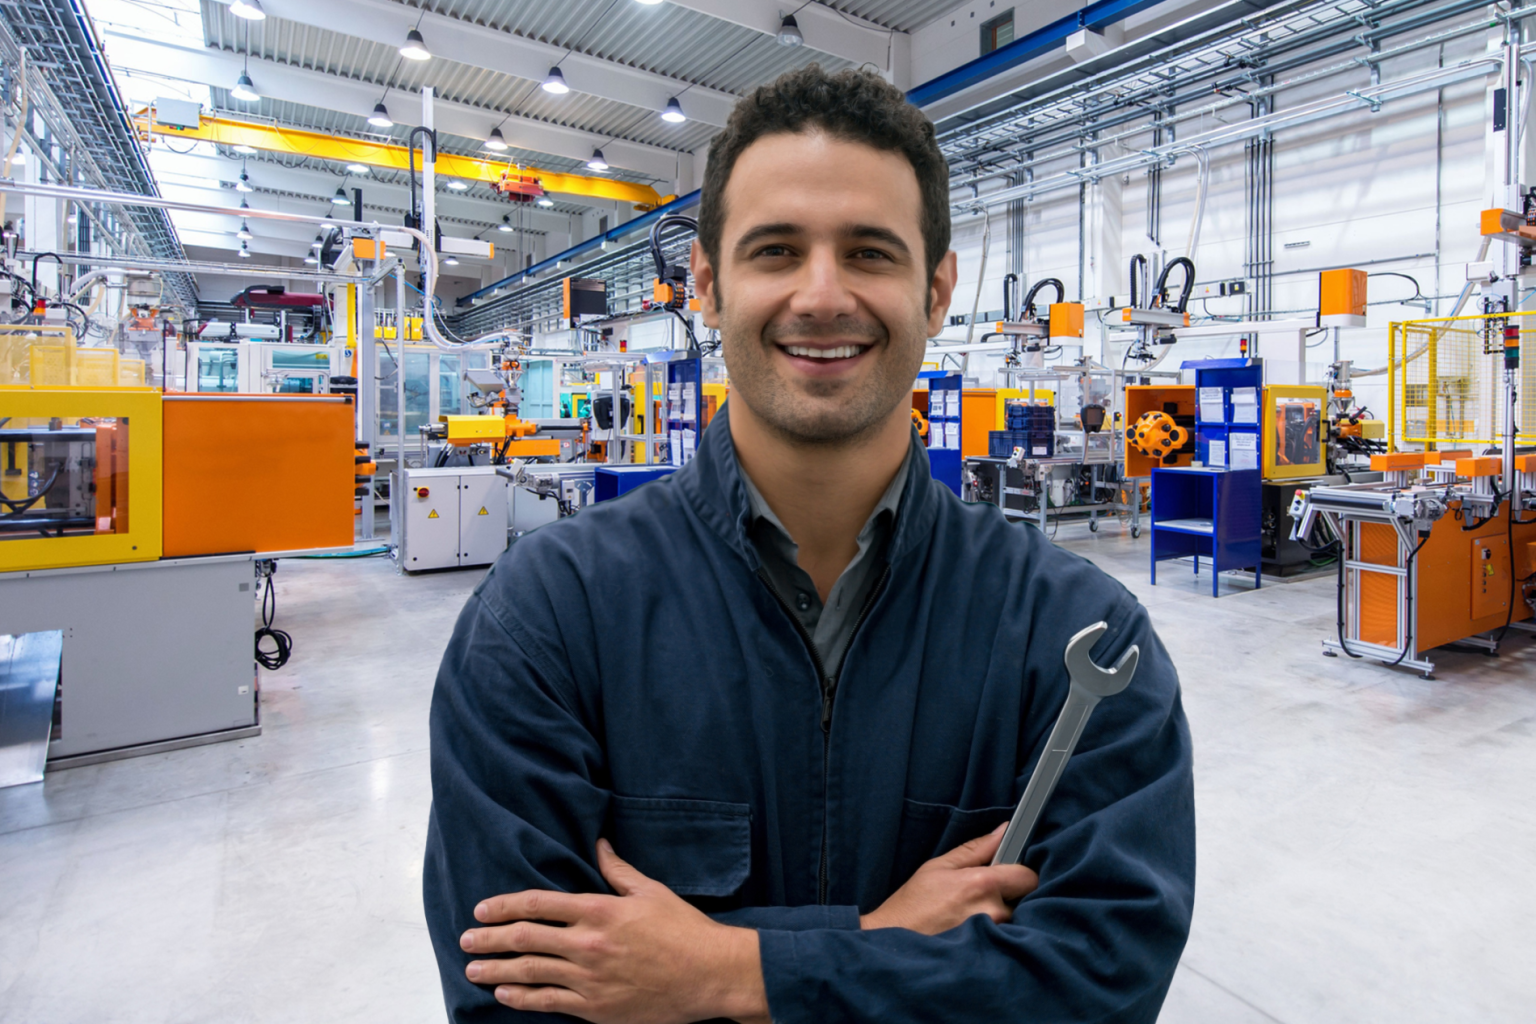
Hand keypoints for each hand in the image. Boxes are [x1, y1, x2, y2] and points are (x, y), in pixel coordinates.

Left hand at [459, 839, 770, 1023]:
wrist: (710, 974)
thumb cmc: (685, 929)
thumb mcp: (651, 891)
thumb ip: (617, 870)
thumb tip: (598, 844)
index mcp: (600, 909)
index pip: (538, 904)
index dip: (505, 906)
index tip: (482, 909)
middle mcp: (588, 943)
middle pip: (525, 939)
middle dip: (489, 938)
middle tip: (466, 939)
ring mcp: (590, 979)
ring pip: (530, 973)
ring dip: (496, 970)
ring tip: (473, 968)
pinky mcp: (597, 1008)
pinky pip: (549, 1003)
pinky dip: (522, 997)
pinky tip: (504, 993)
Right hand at [860, 823, 1037, 934]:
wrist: (894, 941)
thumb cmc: (913, 904)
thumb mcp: (939, 867)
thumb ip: (976, 849)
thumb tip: (1003, 831)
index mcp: (982, 883)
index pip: (1028, 877)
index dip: (1021, 873)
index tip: (1010, 873)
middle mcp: (992, 911)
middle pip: (1023, 901)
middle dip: (1009, 896)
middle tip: (982, 897)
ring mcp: (991, 936)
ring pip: (1013, 920)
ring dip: (1000, 915)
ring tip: (972, 915)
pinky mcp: (988, 954)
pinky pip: (1004, 939)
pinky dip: (995, 933)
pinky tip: (972, 930)